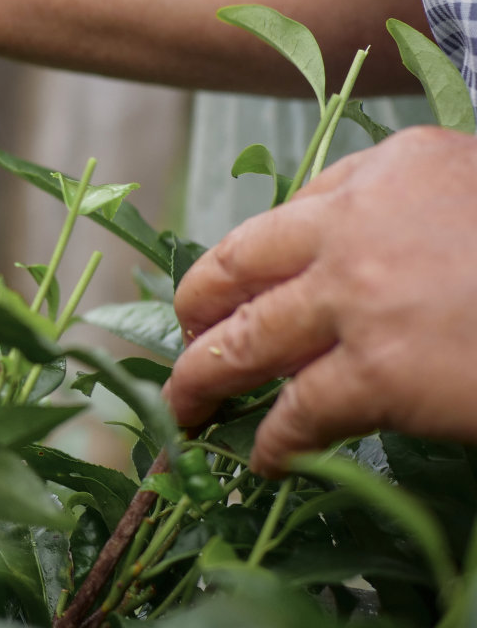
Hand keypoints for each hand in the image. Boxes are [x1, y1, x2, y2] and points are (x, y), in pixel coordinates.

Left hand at [165, 126, 476, 476]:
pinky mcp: (379, 373)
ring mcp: (358, 299)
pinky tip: (265, 459)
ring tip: (187, 410)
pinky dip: (274, 441)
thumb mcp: (475, 183)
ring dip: (203, 380)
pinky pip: (299, 412)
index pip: (285, 215)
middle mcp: (353, 225)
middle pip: (235, 270)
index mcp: (387, 169)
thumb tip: (348, 231)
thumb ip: (408, 201)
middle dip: (195, 312)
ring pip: (244, 341)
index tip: (224, 290)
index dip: (246, 262)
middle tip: (179, 341)